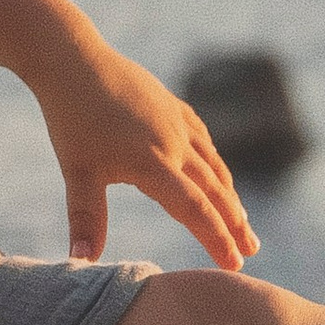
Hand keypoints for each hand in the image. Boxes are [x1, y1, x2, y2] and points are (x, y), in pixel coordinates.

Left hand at [34, 40, 258, 268]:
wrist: (73, 60)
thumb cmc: (72, 119)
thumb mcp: (77, 173)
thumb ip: (86, 219)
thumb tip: (82, 263)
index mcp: (153, 163)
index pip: (194, 208)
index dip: (216, 238)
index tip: (234, 264)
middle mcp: (174, 143)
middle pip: (213, 189)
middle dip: (234, 223)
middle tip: (252, 250)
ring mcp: (176, 122)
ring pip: (212, 164)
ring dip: (229, 194)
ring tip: (241, 219)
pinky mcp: (171, 105)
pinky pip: (202, 139)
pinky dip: (215, 161)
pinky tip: (217, 171)